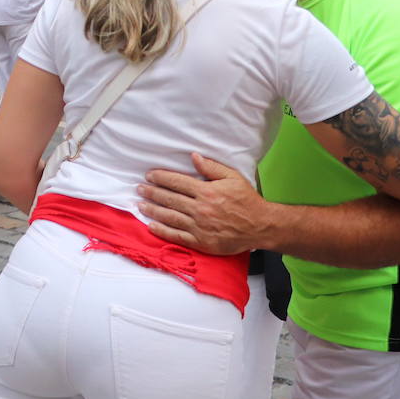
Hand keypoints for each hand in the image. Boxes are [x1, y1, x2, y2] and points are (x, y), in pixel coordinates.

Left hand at [137, 153, 269, 254]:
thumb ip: (211, 167)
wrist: (260, 226)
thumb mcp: (233, 177)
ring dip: (152, 210)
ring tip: (140, 204)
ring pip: (169, 217)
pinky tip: (151, 225)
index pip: (177, 182)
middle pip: (169, 199)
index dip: (160, 178)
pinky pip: (177, 236)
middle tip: (139, 188)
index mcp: (206, 191)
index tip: (149, 175)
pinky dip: (162, 231)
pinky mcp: (201, 242)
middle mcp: (200, 209)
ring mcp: (199, 227)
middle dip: (152, 192)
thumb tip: (193, 156)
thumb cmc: (247, 200)